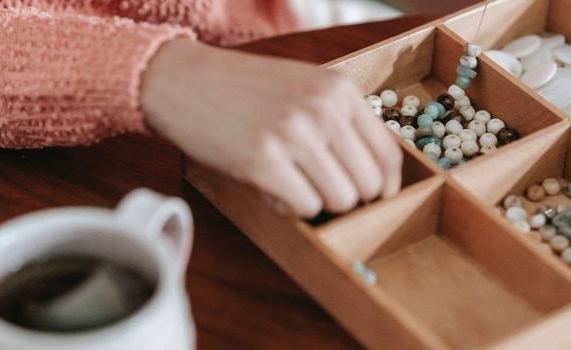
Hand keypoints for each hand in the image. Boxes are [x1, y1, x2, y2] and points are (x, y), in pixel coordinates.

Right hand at [141, 39, 401, 217]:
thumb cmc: (243, 91)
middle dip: (346, 197)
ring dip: (317, 203)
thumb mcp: (304, 88)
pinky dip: (290, 207)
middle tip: (318, 189)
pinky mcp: (263, 160)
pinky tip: (269, 187)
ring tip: (289, 183)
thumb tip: (373, 180)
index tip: (373, 200)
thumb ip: (340, 123)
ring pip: (340, 200)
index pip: (388, 154)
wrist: (181, 81)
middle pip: (368, 185)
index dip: (384, 187)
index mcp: (339, 90)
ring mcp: (294, 134)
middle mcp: (323, 109)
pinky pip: (304, 207)